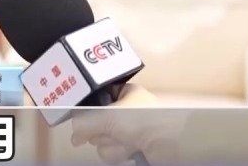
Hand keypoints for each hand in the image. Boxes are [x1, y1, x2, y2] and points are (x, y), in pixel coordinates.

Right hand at [68, 85, 185, 164]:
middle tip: (113, 129)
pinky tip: (132, 149)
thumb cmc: (147, 119)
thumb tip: (74, 135)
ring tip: (128, 140)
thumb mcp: (108, 115)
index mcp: (121, 93)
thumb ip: (84, 122)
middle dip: (101, 131)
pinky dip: (118, 153)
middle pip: (94, 124)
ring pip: (101, 141)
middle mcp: (123, 111)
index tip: (81, 118)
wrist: (173, 142)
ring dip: (111, 144)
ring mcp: (127, 131)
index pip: (93, 101)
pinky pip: (111, 153)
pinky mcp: (131, 148)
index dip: (87, 110)